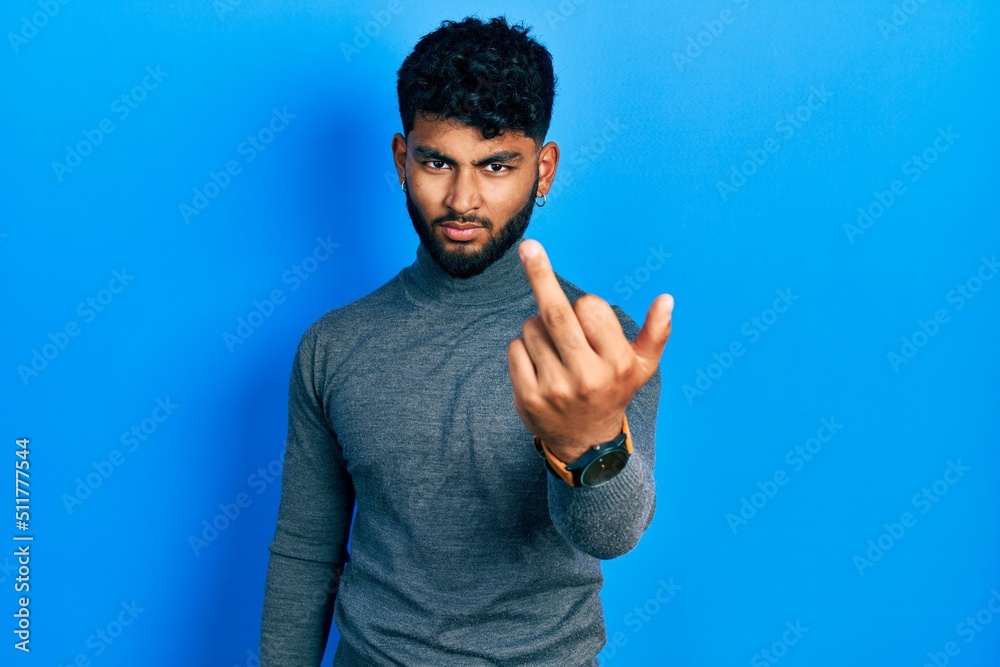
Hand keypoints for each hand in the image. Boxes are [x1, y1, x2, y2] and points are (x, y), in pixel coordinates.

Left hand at [507, 239, 672, 462]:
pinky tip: (538, 365)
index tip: (589, 319)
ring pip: (532, 328)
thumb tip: (667, 300)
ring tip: (555, 352)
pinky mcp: (528, 397)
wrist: (585, 445)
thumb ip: (656, 333)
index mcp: (616, 363)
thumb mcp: (642, 368)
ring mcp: (554, 388)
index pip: (590, 308)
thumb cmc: (613, 393)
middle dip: (540, 273)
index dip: (586, 307)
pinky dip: (522, 347)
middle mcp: (586, 376)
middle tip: (528, 247)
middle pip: (556, 312)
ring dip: (537, 328)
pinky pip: (515, 348)